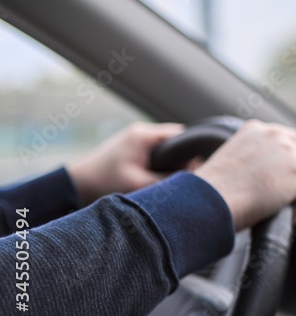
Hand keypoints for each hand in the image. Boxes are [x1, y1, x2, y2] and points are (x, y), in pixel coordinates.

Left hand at [67, 122, 184, 204]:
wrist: (78, 183)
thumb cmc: (104, 182)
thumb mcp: (138, 184)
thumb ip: (166, 180)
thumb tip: (192, 178)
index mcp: (142, 135)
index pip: (180, 135)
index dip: (191, 151)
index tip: (196, 167)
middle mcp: (141, 131)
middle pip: (175, 138)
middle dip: (183, 155)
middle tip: (187, 173)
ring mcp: (136, 137)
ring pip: (166, 144)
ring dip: (172, 158)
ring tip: (174, 174)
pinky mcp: (133, 146)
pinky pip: (157, 148)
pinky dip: (162, 159)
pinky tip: (162, 173)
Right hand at [193, 120, 295, 230]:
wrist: (215, 198)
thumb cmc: (214, 189)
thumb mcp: (230, 162)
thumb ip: (251, 160)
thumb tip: (262, 177)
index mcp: (256, 129)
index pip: (283, 140)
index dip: (283, 161)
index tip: (278, 179)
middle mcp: (275, 135)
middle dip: (292, 178)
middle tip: (281, 199)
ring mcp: (291, 151)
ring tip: (282, 212)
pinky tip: (286, 218)